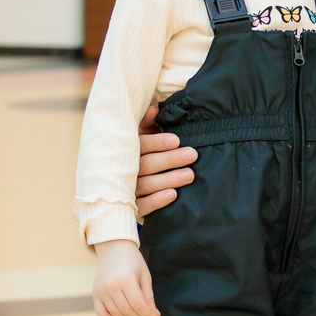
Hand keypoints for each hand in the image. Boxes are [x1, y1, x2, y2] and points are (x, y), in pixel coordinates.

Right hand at [93, 240, 158, 315]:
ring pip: (116, 314)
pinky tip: (122, 315)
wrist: (114, 248)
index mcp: (126, 279)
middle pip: (127, 311)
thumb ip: (149, 297)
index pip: (138, 304)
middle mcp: (111, 286)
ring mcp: (100, 290)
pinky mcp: (94, 293)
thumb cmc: (133, 261)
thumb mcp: (145, 276)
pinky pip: (101, 314)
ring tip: (137, 312)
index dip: (148, 315)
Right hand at [135, 103, 197, 217]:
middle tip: (192, 154)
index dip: (157, 142)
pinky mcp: (132, 208)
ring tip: (189, 175)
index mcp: (127, 150)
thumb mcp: (143, 137)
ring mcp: (127, 190)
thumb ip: (147, 124)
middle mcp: (124, 170)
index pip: (140, 145)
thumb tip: (154, 108)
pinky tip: (173, 195)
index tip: (176, 139)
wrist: (126, 187)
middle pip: (145, 164)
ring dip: (168, 179)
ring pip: (146, 185)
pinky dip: (157, 201)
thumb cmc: (142, 155)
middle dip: (169, 159)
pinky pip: (143, 206)